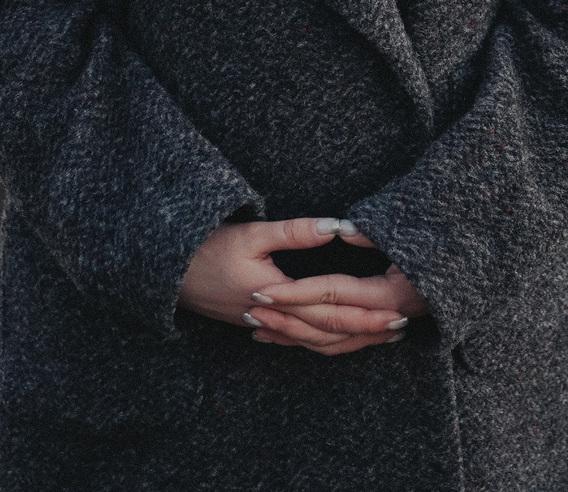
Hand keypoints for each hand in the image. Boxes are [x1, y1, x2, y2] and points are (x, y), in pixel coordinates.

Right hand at [179, 217, 424, 355]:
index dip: (364, 315)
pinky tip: (338, 338)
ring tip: (379, 334)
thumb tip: (337, 226)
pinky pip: (296, 340)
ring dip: (347, 340)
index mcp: (275, 298)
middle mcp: (272, 319)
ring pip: (313, 342)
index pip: (330, 313)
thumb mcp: (252, 234)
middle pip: (327, 333)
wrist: (167, 270)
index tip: (395, 312)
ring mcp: (264, 325)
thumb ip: (296, 232)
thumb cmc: (207, 248)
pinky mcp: (258, 323)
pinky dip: (321, 341)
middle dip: (365, 332)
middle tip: (400, 327)